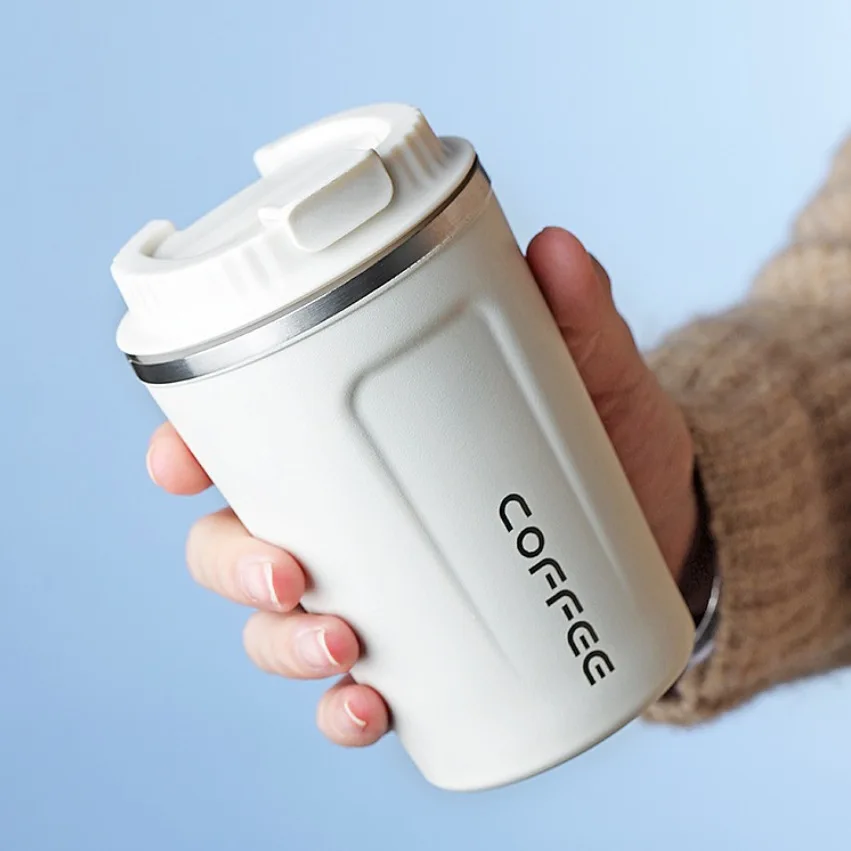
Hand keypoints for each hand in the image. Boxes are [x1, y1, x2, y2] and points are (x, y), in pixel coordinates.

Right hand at [145, 227, 697, 746]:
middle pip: (236, 543)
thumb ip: (576, 314)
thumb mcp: (590, 374)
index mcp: (360, 440)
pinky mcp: (421, 651)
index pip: (245, 441)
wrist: (658, 526)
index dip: (189, 452)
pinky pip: (352, 690)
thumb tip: (554, 248)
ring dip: (281, 644)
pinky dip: (344, 710)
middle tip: (286, 571)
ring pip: (278, 624)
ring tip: (341, 642)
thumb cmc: (602, 439)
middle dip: (234, 564)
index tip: (179, 463)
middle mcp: (349, 518)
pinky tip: (369, 709)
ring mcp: (378, 588)